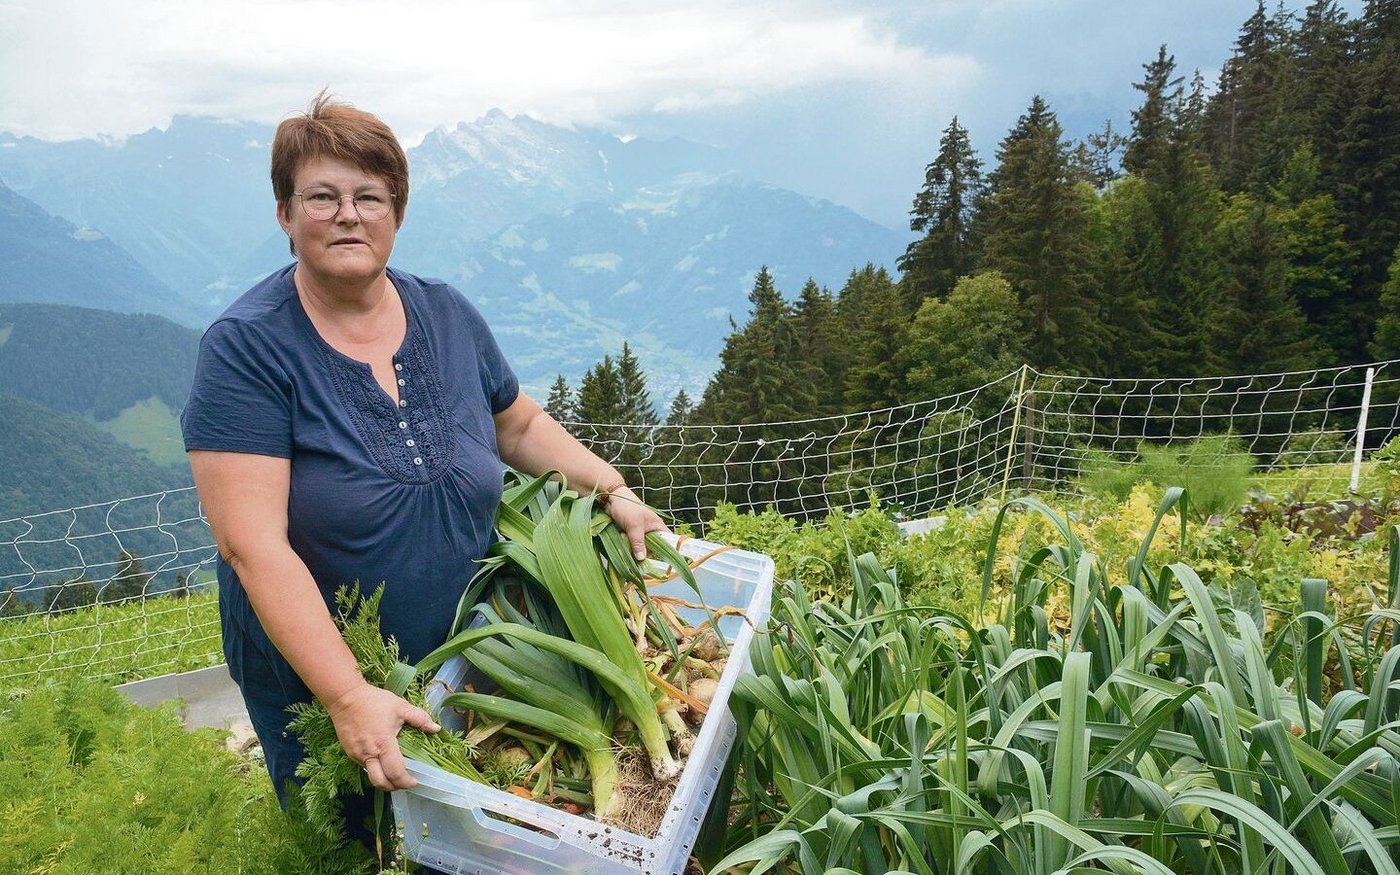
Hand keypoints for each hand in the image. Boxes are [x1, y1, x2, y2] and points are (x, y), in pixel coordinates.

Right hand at [325, 682, 439, 791]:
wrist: (345, 697)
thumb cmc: (374, 701)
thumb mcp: (400, 707)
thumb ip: (420, 718)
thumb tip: (436, 729)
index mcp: (383, 744)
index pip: (395, 772)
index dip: (406, 781)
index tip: (415, 781)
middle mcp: (368, 754)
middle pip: (380, 782)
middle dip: (394, 787)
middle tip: (404, 782)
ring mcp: (356, 755)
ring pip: (371, 776)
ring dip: (384, 779)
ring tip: (395, 773)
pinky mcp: (349, 753)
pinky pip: (364, 767)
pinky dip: (375, 769)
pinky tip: (382, 761)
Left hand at [603, 485, 667, 559]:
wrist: (611, 499)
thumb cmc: (627, 508)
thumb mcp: (634, 526)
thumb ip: (638, 543)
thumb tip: (642, 559)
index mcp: (657, 526)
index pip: (668, 540)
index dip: (668, 550)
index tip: (662, 560)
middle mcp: (651, 530)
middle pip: (652, 548)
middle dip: (643, 550)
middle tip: (635, 549)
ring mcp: (640, 532)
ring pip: (639, 547)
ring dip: (632, 547)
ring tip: (624, 538)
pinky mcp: (630, 534)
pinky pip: (630, 544)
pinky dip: (626, 544)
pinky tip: (620, 538)